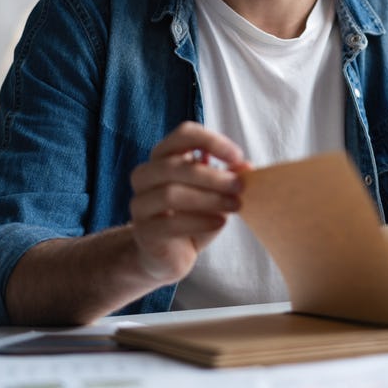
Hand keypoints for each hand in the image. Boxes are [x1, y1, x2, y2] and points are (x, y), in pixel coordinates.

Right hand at [128, 121, 251, 282]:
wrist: (172, 253)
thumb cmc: (194, 216)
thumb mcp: (216, 193)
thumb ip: (228, 177)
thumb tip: (247, 166)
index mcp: (164, 157)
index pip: (184, 134)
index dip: (211, 141)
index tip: (237, 156)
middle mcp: (145, 175)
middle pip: (174, 166)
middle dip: (213, 176)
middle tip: (239, 186)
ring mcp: (140, 203)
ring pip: (171, 193)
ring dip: (209, 199)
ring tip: (234, 205)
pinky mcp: (144, 231)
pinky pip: (171, 223)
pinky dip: (200, 221)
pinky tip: (219, 222)